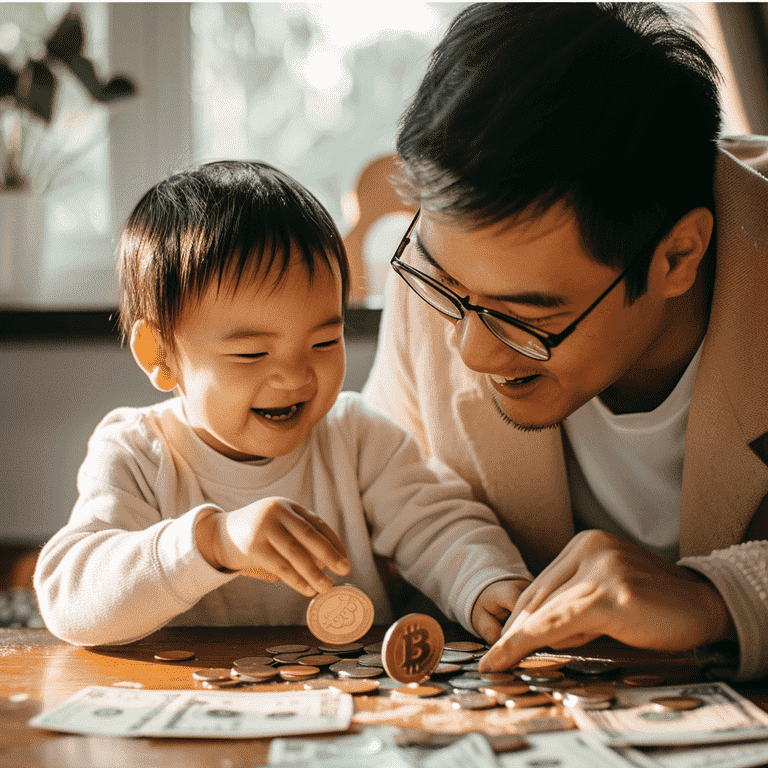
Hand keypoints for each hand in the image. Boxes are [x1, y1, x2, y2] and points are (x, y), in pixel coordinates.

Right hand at [197, 497, 350, 596]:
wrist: (217, 535)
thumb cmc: (256, 536)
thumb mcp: (277, 529)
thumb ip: (297, 541)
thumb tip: (327, 565)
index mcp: (287, 506)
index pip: (317, 523)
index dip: (333, 542)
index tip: (344, 558)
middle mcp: (277, 512)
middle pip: (310, 535)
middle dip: (330, 554)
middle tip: (345, 569)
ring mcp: (264, 527)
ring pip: (296, 553)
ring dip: (315, 572)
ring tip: (328, 586)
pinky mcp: (254, 546)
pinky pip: (281, 566)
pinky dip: (297, 580)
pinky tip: (308, 590)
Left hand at [480, 529, 734, 671]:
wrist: (706, 606)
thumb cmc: (655, 607)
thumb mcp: (606, 597)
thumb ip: (573, 605)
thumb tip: (535, 634)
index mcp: (585, 544)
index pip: (541, 585)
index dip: (516, 616)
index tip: (498, 641)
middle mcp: (589, 548)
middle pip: (537, 596)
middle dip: (512, 631)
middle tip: (493, 659)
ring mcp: (601, 567)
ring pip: (545, 610)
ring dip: (516, 641)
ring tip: (497, 662)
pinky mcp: (612, 592)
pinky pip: (560, 621)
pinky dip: (529, 642)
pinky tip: (511, 655)